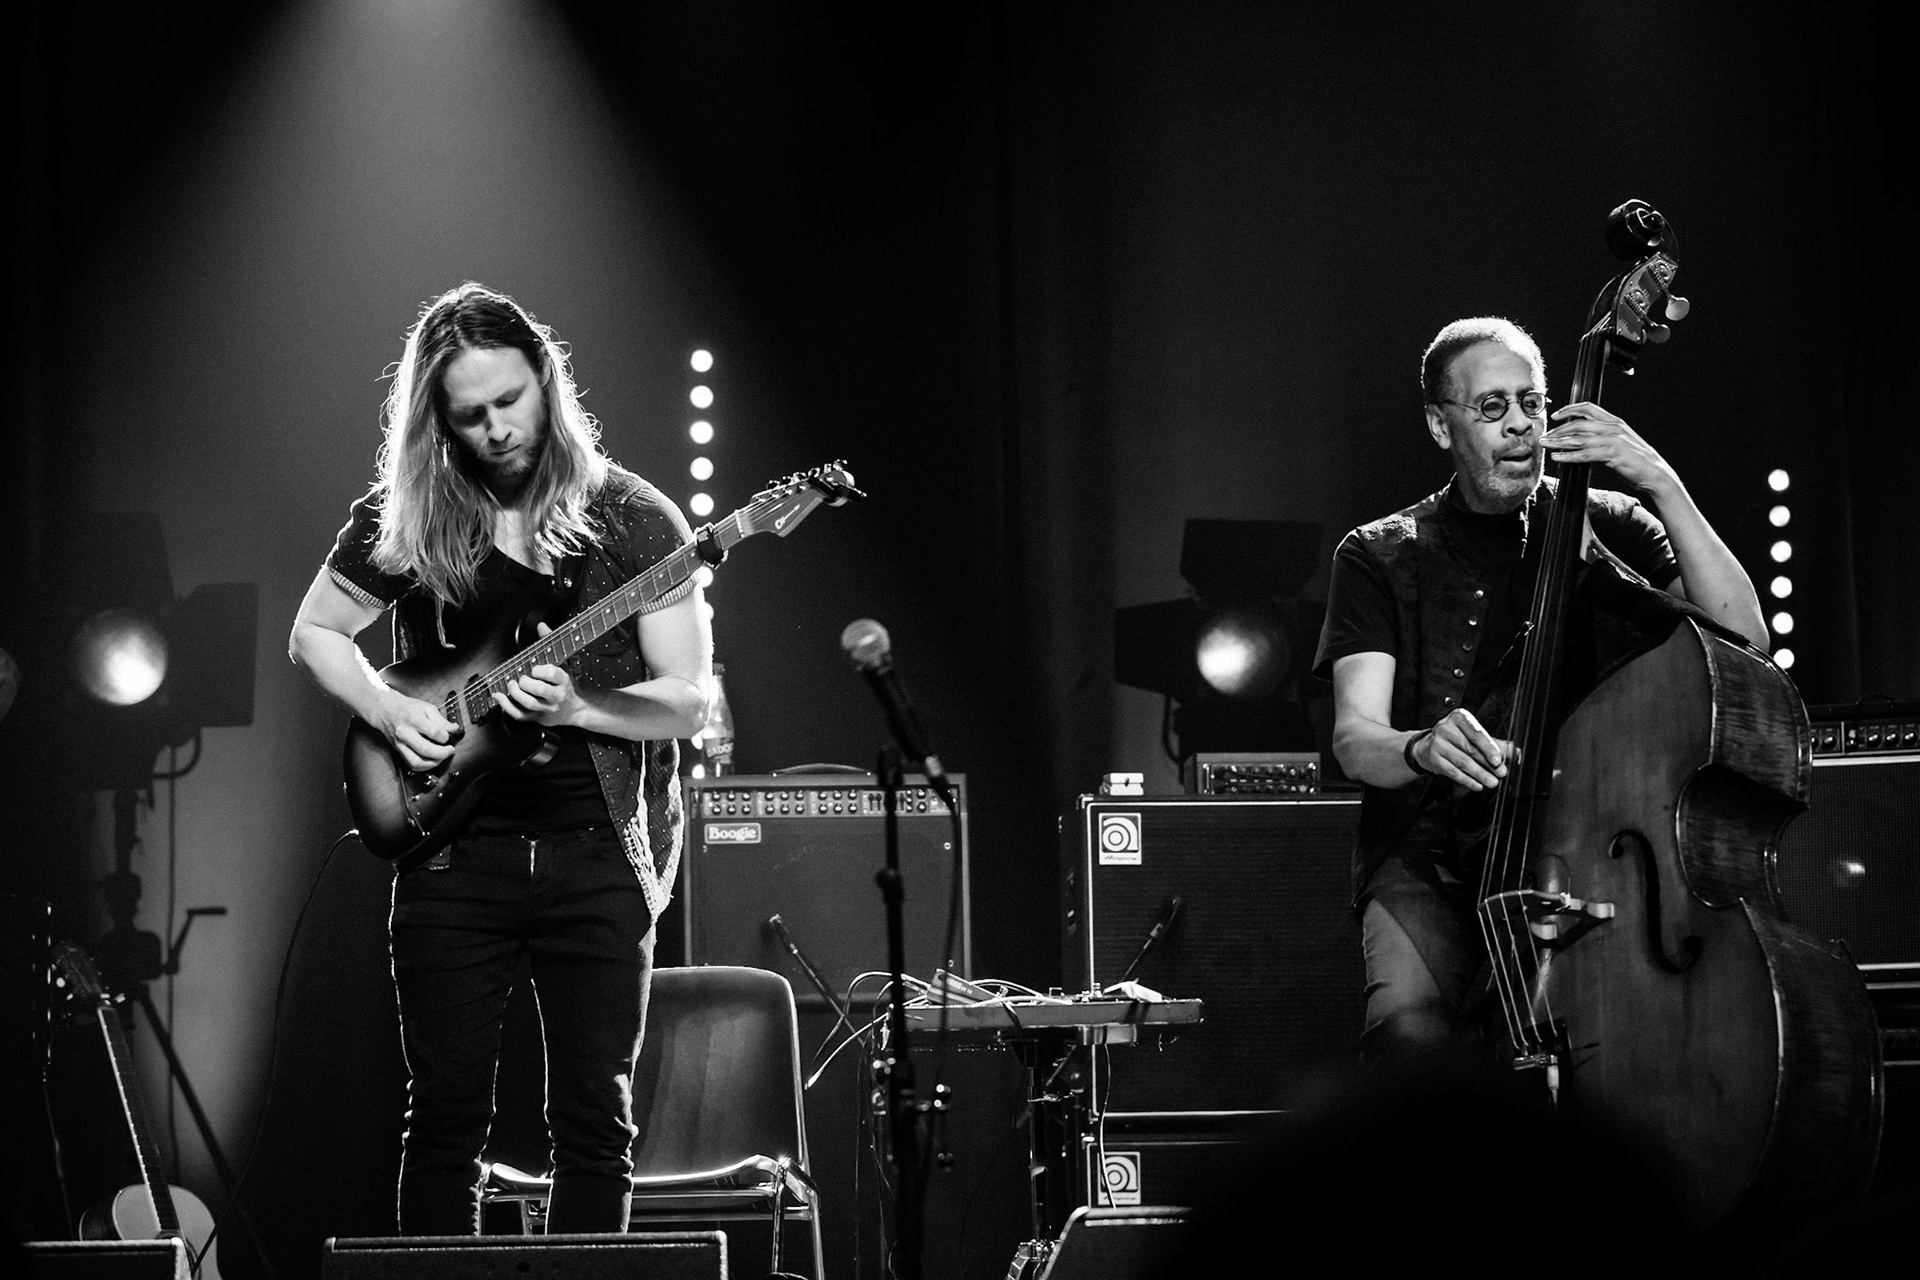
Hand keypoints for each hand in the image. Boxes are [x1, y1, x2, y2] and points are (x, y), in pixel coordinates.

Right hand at [379, 691, 458, 771]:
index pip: (434, 732)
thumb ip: (442, 719)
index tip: (449, 735)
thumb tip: (454, 729)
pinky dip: (425, 766)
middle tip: (450, 750)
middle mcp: (405, 733)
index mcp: (414, 719)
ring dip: (434, 763)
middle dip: (442, 753)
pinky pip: (412, 765)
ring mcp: (400, 744)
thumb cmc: (407, 708)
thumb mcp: (427, 707)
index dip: (445, 736)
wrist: (386, 710)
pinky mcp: (399, 751)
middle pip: (426, 749)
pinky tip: (432, 761)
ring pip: (417, 762)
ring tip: (442, 757)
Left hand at [495, 661, 583, 726]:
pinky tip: (500, 697)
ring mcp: (547, 709)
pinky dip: (506, 705)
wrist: (573, 711)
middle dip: (525, 682)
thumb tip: (524, 666)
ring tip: (512, 685)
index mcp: (563, 683)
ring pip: (529, 703)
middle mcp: (557, 697)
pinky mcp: (537, 718)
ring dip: (516, 692)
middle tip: (521, 679)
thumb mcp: (562, 677)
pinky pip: (520, 714)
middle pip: (540, 689)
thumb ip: (547, 670)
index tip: (534, 670)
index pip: (552, 674)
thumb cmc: (563, 690)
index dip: (539, 670)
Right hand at [1412, 708, 1514, 791]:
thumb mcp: (1474, 736)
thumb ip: (1496, 744)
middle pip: (1470, 748)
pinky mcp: (1433, 758)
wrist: (1427, 746)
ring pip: (1462, 761)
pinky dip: (1467, 780)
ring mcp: (1437, 743)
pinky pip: (1453, 771)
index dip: (1488, 748)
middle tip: (1500, 773)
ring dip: (1479, 774)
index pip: (1476, 734)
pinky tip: (1477, 785)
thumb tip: (1516, 752)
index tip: (1498, 760)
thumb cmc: (1455, 738)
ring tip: (1492, 782)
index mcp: (1459, 718)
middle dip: (1487, 764)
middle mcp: (1446, 728)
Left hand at [1543, 402, 1679, 499]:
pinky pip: (1585, 454)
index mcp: (1615, 422)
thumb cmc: (1637, 460)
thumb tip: (1581, 439)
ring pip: (1579, 438)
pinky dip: (1569, 455)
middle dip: (1558, 429)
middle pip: (1579, 423)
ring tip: (1545, 444)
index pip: (1588, 408)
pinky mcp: (1613, 455)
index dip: (1569, 409)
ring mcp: (1613, 440)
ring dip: (1558, 441)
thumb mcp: (1620, 442)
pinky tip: (1557, 457)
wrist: (1656, 474)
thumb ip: (1603, 437)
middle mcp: (1613, 428)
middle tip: (1544, 436)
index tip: (1556, 415)